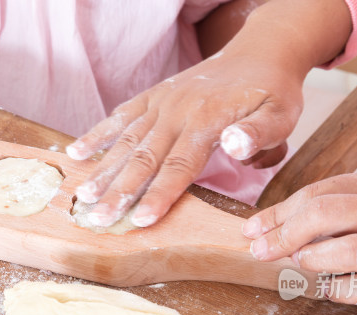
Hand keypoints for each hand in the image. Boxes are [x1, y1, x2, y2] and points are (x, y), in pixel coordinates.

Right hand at [66, 50, 299, 227]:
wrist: (259, 52)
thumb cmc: (272, 92)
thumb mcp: (280, 114)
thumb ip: (259, 133)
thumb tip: (234, 146)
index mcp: (206, 120)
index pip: (178, 166)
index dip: (158, 195)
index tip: (139, 220)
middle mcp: (177, 111)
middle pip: (143, 158)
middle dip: (119, 192)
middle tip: (97, 218)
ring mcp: (161, 103)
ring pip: (126, 141)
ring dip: (102, 170)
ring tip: (81, 195)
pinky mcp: (153, 97)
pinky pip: (121, 116)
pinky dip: (97, 134)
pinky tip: (76, 152)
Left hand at [242, 172, 356, 314]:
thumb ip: (351, 208)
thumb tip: (289, 226)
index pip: (322, 191)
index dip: (280, 211)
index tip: (254, 229)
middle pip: (329, 212)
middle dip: (284, 232)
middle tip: (261, 251)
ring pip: (353, 248)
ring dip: (314, 260)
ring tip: (302, 266)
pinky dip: (344, 290)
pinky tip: (332, 290)